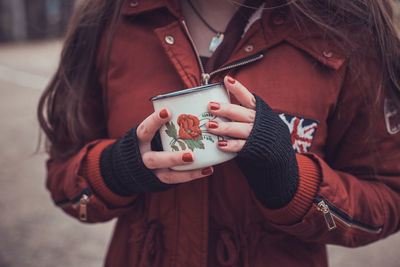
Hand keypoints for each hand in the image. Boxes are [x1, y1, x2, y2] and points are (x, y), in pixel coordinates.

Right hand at [137, 109, 213, 183]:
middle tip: (190, 155)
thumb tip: (190, 99)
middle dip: (172, 158)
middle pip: (155, 160)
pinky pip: (177, 180)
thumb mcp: (150, 130)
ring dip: (187, 172)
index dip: (154, 121)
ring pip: (168, 175)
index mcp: (140, 141)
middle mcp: (143, 157)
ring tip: (206, 166)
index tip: (167, 111)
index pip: (144, 130)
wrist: (132, 165)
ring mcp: (152, 172)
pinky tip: (208, 169)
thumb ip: (164, 121)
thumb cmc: (148, 139)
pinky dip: (193, 175)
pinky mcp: (161, 180)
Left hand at [205, 75, 298, 208]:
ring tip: (210, 125)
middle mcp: (258, 121)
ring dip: (225, 127)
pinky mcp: (253, 148)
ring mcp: (256, 135)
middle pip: (241, 113)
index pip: (248, 97)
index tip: (227, 79)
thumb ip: (240, 111)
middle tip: (210, 106)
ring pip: (241, 129)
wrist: (278, 154)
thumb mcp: (257, 118)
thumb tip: (217, 101)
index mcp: (259, 111)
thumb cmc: (261, 132)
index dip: (238, 89)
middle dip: (226, 109)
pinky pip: (242, 146)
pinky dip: (231, 145)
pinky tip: (220, 144)